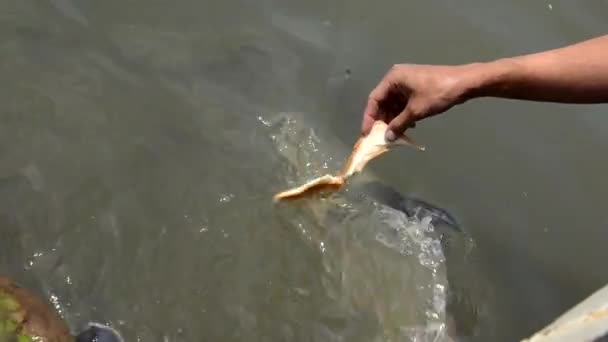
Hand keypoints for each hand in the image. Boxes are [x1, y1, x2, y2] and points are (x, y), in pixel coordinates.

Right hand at [361, 63, 475, 139]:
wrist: (464, 83)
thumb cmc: (437, 93)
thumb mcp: (416, 111)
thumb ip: (398, 124)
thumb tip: (387, 138)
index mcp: (393, 78)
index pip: (374, 99)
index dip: (369, 117)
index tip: (367, 133)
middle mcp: (397, 78)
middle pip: (383, 101)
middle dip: (383, 119)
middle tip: (382, 136)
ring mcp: (407, 82)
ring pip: (393, 103)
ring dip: (394, 119)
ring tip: (396, 134)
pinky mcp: (416, 87)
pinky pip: (403, 102)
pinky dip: (403, 114)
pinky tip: (408, 126)